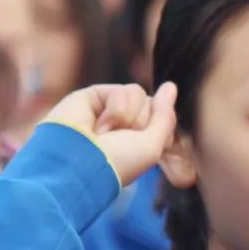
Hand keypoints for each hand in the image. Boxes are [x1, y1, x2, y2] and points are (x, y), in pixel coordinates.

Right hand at [44, 83, 177, 185]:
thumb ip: (165, 116)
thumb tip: (170, 86)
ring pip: (137, 94)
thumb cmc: (116, 162)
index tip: (149, 150)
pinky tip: (98, 126)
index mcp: (138, 141)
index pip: (163, 119)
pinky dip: (115, 110)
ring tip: (105, 134)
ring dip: (127, 117)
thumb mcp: (152, 145)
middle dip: (141, 123)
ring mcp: (109, 110)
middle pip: (151, 104)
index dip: (160, 130)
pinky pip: (122, 91)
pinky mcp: (94, 96)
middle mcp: (124, 125)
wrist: (78, 163)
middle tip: (120, 141)